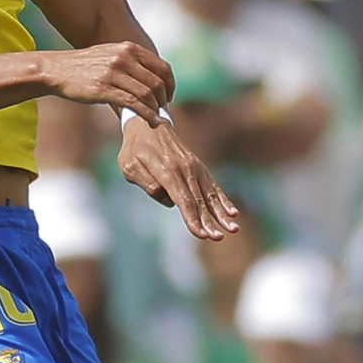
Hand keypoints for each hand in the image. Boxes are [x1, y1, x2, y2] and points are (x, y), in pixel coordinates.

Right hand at [38, 41, 172, 118]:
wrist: (57, 69)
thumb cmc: (84, 66)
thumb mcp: (110, 55)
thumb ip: (130, 62)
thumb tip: (149, 79)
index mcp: (129, 48)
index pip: (162, 67)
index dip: (170, 84)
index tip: (168, 96)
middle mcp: (124, 58)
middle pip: (157, 81)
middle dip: (163, 99)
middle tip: (162, 110)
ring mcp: (114, 73)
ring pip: (147, 93)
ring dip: (156, 109)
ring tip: (156, 118)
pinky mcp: (104, 89)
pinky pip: (133, 103)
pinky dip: (146, 114)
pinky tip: (150, 121)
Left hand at [118, 114, 240, 240]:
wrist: (148, 123)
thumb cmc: (134, 149)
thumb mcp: (129, 166)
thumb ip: (147, 184)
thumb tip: (168, 200)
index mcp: (167, 170)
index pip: (183, 200)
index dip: (192, 219)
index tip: (200, 234)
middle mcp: (185, 169)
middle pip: (199, 201)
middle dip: (209, 222)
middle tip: (218, 238)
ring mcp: (194, 167)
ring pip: (209, 195)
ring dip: (221, 214)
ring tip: (233, 229)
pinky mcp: (198, 167)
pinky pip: (212, 186)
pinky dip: (223, 200)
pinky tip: (233, 212)